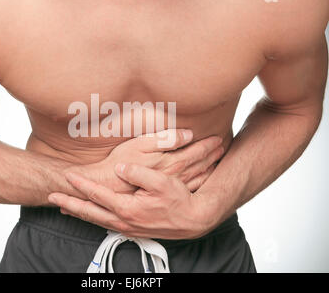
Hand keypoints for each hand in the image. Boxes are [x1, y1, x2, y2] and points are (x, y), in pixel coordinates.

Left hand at [49, 163, 220, 238]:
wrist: (192, 220)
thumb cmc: (179, 199)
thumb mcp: (162, 182)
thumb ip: (138, 173)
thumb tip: (120, 168)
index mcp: (127, 208)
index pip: (97, 194)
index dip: (81, 185)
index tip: (67, 177)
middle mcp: (123, 220)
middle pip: (89, 211)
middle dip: (69, 203)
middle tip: (52, 198)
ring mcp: (126, 227)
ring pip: (95, 220)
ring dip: (79, 212)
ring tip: (64, 207)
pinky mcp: (131, 229)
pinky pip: (105, 224)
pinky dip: (92, 218)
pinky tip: (89, 214)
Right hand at [66, 129, 223, 193]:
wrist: (105, 186)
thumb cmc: (120, 163)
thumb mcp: (140, 145)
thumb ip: (165, 140)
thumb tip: (187, 134)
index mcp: (169, 163)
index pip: (194, 152)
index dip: (206, 144)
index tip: (218, 138)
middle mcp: (173, 177)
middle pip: (199, 164)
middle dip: (211, 154)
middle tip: (223, 145)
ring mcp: (169, 188)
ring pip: (197, 177)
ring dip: (209, 167)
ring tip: (219, 158)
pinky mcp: (163, 194)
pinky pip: (190, 188)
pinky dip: (202, 181)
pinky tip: (206, 177)